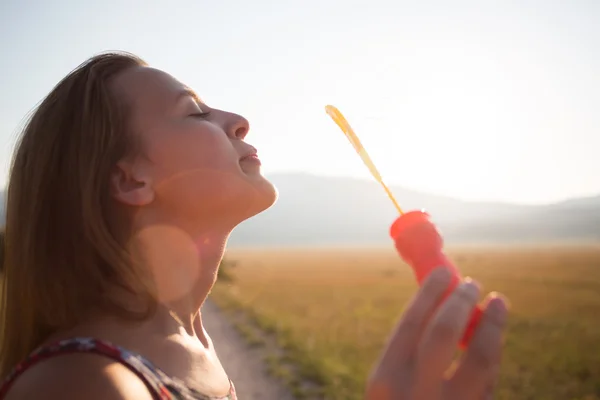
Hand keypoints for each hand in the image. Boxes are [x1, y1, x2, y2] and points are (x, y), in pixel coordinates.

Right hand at [366, 267, 508, 399]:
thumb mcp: (393, 386)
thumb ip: (410, 353)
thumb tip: (440, 300)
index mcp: (387, 378)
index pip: (411, 323)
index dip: (429, 292)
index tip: (442, 271)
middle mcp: (415, 393)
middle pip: (443, 332)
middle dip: (460, 301)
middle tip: (471, 283)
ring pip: (480, 358)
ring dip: (492, 323)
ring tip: (498, 301)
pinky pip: (490, 381)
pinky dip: (493, 354)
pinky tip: (494, 337)